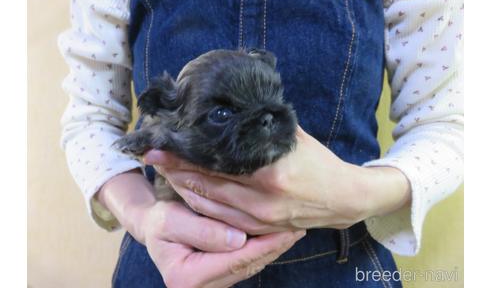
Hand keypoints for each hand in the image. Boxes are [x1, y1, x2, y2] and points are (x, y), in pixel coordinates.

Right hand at [97, 170, 305, 287]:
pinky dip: (264, 248)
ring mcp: (212, 284)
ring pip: (251, 265)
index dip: (262, 244)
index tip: (286, 229)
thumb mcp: (170, 220)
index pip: (233, 260)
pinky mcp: (221, 276)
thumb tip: (237, 239)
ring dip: (274, 247)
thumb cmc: (159, 221)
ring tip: (294, 228)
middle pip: (246, 265)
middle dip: (274, 246)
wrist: (154, 227)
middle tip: (299, 225)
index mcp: (185, 278)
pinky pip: (247, 262)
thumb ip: (201, 230)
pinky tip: (279, 233)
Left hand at [144, 126, 410, 232]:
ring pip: (208, 205)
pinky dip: (200, 205)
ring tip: (163, 171)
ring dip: (182, 188)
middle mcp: (261, 200)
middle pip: (206, 185)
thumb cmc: (318, 162)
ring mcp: (259, 220)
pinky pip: (221, 218)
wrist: (344, 198)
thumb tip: (232, 112)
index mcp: (270, 172)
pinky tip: (187, 193)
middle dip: (175, 169)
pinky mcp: (260, 229)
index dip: (184, 153)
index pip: (215, 161)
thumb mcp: (291, 137)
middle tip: (153, 154)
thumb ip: (261, 127)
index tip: (161, 141)